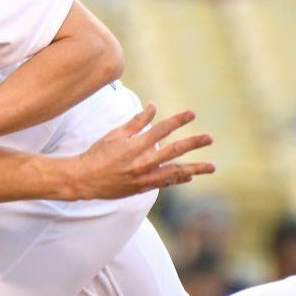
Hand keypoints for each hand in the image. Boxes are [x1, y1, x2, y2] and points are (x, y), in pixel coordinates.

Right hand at [71, 104, 214, 199]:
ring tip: (211, 167)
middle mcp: (143, 162)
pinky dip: (178, 179)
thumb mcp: (115, 134)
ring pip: (175, 172)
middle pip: (175, 150)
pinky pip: (165, 183)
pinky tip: (189, 176)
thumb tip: (153, 107)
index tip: (192, 114)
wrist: (84, 180)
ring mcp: (144, 177)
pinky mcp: (142, 188)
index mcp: (136, 145)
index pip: (162, 129)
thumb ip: (136, 122)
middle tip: (209, 138)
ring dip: (194, 169)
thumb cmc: (98, 154)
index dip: (178, 120)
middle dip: (194, 143)